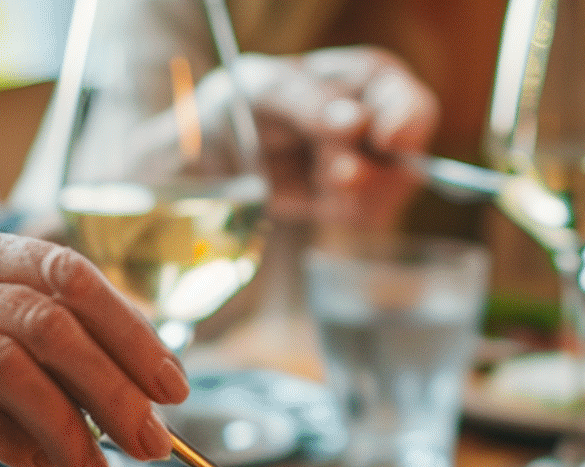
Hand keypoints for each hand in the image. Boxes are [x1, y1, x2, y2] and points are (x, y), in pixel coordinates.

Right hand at [0, 221, 190, 466]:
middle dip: (113, 382)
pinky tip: (51, 461)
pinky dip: (15, 436)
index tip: (171, 383)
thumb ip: (25, 364)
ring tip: (106, 463)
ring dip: (71, 417)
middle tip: (153, 438)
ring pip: (13, 358)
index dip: (126, 327)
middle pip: (49, 320)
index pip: (65, 275)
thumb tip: (93, 422)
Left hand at [231, 47, 437, 230]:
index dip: (406, 127)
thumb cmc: (249, 101)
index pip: (413, 107)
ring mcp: (377, 162)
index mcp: (374, 78)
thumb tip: (357, 123)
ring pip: (390, 194)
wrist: (224, 144)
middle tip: (328, 171)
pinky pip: (366, 217)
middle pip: (408, 160)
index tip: (383, 142)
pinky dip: (337, 210)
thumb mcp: (268, 91)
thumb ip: (311, 103)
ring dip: (346, 192)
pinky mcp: (358, 199)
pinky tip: (313, 191)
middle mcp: (386, 120)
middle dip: (362, 170)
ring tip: (314, 171)